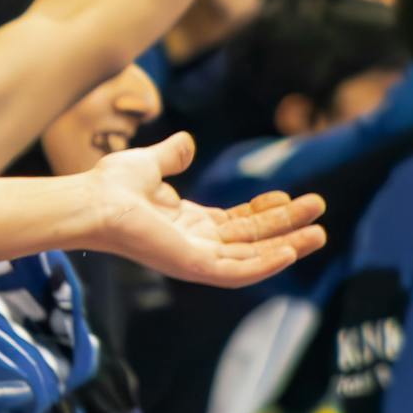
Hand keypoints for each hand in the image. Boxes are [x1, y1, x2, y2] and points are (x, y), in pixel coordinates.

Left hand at [86, 132, 326, 287]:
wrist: (93, 200)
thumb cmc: (111, 186)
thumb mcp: (150, 164)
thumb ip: (171, 156)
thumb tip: (186, 141)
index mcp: (188, 224)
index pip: (237, 223)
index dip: (265, 211)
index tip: (288, 197)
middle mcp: (196, 244)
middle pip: (252, 239)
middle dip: (286, 228)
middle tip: (319, 215)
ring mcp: (196, 258)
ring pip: (252, 257)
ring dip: (286, 246)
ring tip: (318, 233)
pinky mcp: (194, 266)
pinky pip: (237, 271)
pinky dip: (264, 264)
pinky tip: (290, 252)